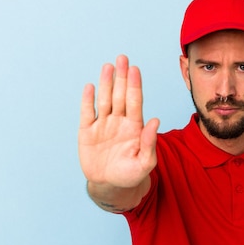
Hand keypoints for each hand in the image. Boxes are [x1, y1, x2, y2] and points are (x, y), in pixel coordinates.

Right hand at [78, 55, 159, 188]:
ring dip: (106, 83)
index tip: (135, 69)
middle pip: (120, 95)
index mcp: (134, 127)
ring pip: (105, 100)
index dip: (135, 85)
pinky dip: (88, 100)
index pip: (135, 101)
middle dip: (122, 77)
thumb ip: (150, 142)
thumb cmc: (131, 175)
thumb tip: (155, 120)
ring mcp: (103, 125)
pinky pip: (87, 113)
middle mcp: (119, 122)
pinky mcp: (87, 132)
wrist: (111, 186)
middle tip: (122, 58)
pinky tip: (91, 86)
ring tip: (108, 66)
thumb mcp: (145, 162)